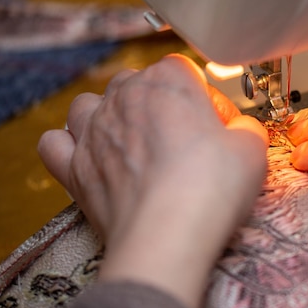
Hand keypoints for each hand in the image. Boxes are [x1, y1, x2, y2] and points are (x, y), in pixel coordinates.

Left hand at [38, 54, 267, 307]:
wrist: (168, 236)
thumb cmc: (210, 187)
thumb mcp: (252, 148)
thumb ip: (246, 128)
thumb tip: (241, 131)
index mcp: (168, 81)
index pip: (186, 71)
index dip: (207, 98)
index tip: (220, 127)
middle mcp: (124, 96)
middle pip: (137, 82)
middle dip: (159, 104)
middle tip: (185, 138)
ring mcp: (92, 131)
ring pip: (90, 104)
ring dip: (108, 115)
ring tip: (133, 140)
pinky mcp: (73, 168)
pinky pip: (54, 142)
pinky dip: (69, 146)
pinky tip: (89, 155)